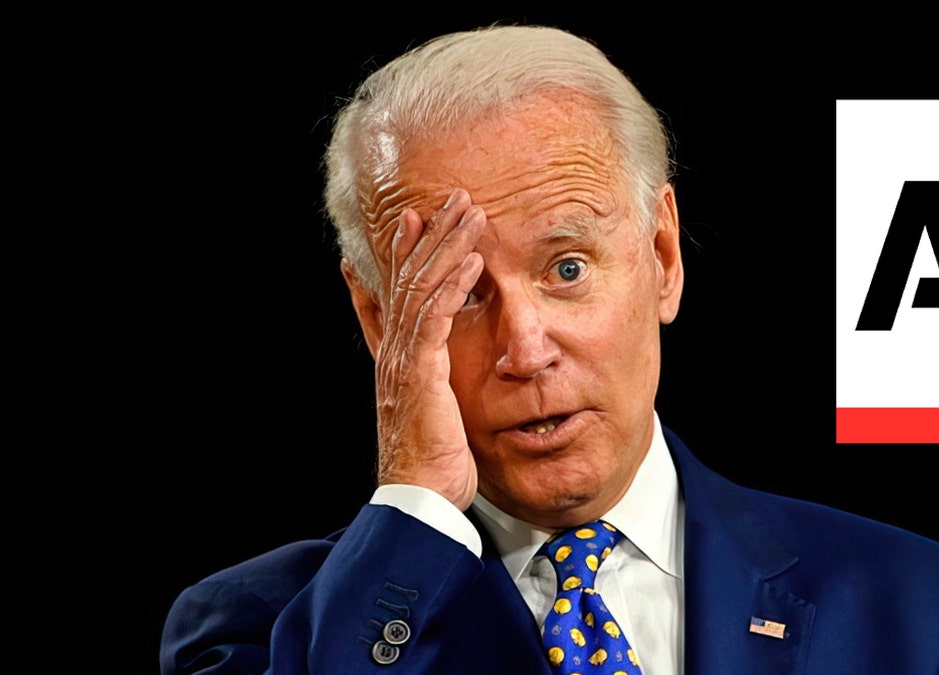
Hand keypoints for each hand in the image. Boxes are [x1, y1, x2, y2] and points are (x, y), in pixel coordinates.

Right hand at [373, 188, 485, 509]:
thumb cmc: (431, 462)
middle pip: (408, 279)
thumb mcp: (431, 413)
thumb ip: (433, 383)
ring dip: (447, 247)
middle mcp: (394, 352)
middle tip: (452, 198)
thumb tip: (440, 369)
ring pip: (422, 289)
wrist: (418, 500)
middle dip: (430, 235)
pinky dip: (454, 286)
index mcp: (396, 359)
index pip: (396, 293)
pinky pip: (437, 318)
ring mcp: (404, 360)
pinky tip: (471, 261)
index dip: (403, 253)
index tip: (413, 219)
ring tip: (469, 213)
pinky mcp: (421, 373)